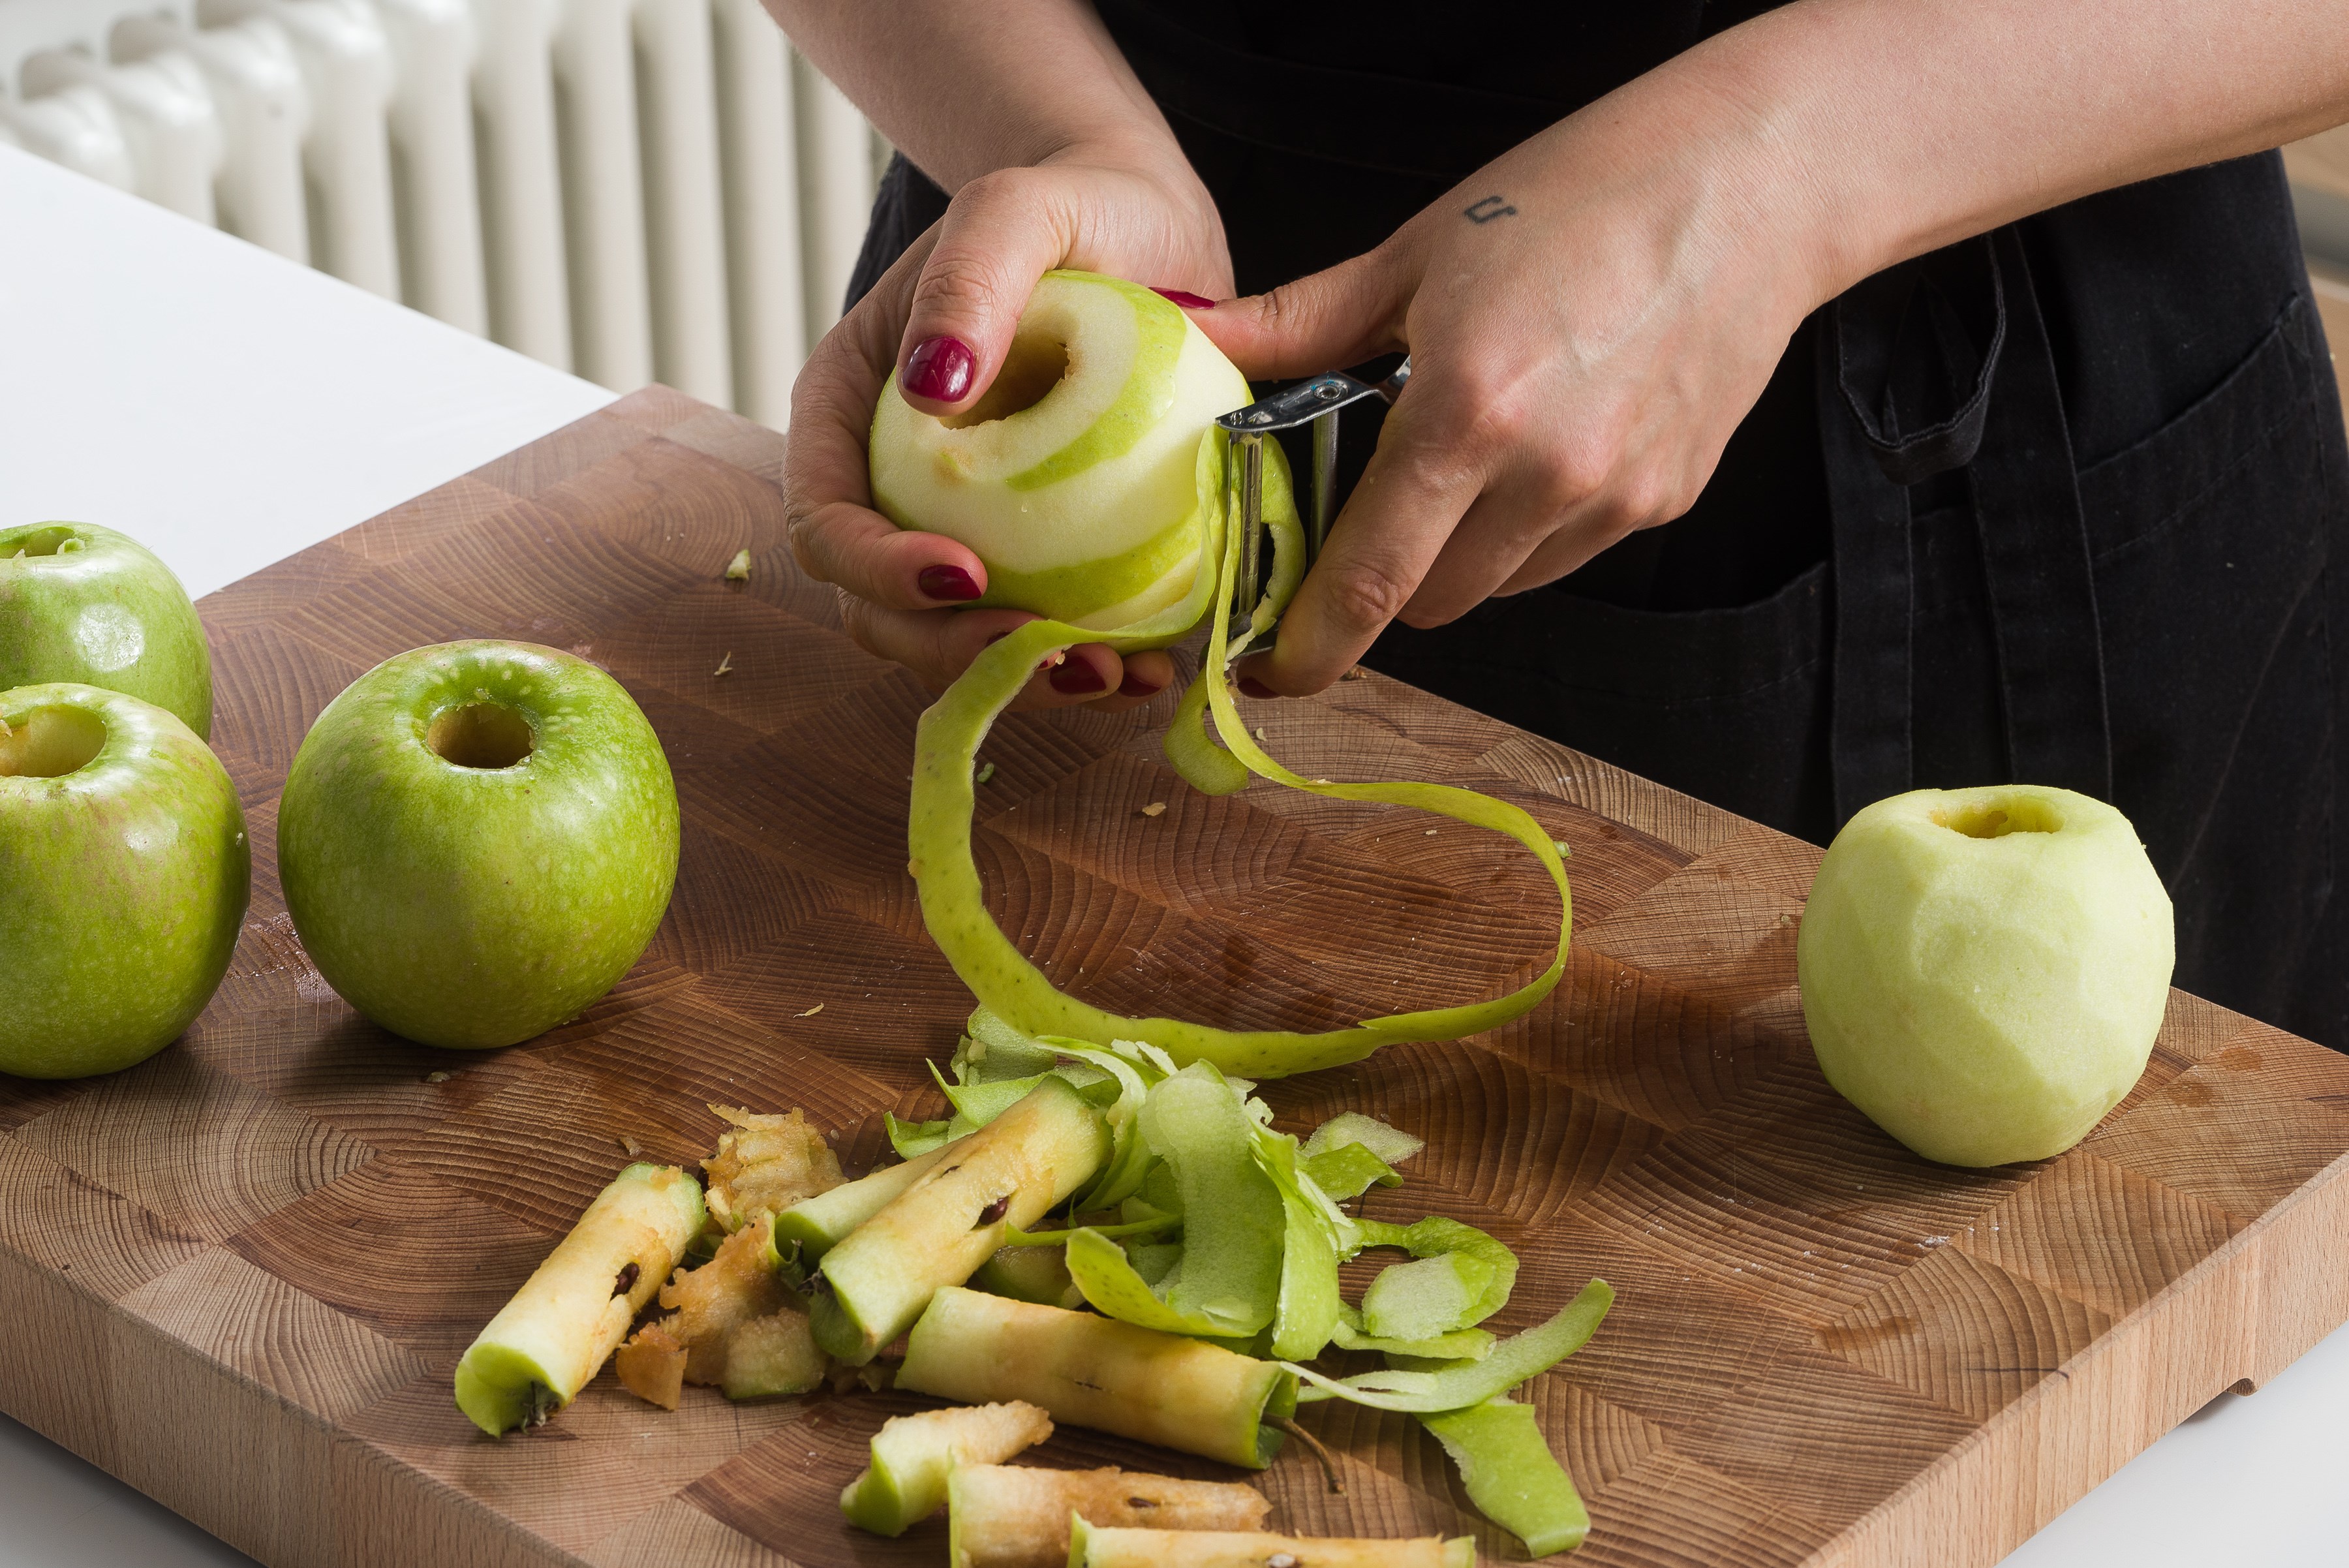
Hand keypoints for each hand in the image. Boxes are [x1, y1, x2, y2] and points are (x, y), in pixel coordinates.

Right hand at [785, 148, 1227, 710]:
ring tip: (1120, 678)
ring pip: (961, 641)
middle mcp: (894, 488)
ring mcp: (967, 529)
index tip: (967, 574)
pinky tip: (1156, 667)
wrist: (1146, 230)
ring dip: (1030, 680)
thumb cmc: (1071, 205)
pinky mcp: (1044, 555)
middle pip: (883, 611)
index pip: (827, 523)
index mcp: (851, 415)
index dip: (879, 570)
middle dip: (959, 655)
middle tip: (1060, 660)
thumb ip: (970, 279)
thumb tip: (932, 389)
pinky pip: (1045, 633)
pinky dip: (1091, 663)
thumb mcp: (1019, 209)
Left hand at [1190, 98, 1825, 695]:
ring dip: (1458, 552)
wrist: (1748, 183)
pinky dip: (1526, 528)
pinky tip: (1540, 441)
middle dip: (1382, 583)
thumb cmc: (1580, 195)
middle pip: (1428, 602)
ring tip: (1471, 448)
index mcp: (1466, 411)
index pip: (1370, 580)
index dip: (1311, 647)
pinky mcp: (1664, 501)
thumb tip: (1198, 340)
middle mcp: (1546, 473)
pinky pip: (1563, 555)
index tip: (1271, 670)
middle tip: (1364, 517)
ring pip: (1496, 587)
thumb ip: (1300, 323)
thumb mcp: (1416, 251)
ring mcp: (1614, 496)